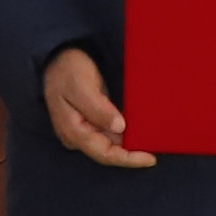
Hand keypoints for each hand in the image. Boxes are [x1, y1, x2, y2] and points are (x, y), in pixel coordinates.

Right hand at [39, 48, 154, 171]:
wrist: (57, 56)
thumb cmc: (67, 70)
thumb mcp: (81, 86)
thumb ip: (98, 109)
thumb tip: (120, 128)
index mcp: (73, 132)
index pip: (104, 154)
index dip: (128, 159)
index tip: (150, 158)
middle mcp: (79, 136)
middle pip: (109, 151)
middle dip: (132, 153)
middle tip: (158, 148)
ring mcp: (85, 129)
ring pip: (112, 143)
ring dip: (131, 143)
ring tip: (153, 140)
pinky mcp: (91, 121)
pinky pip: (111, 132)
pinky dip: (126, 132)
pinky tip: (141, 129)